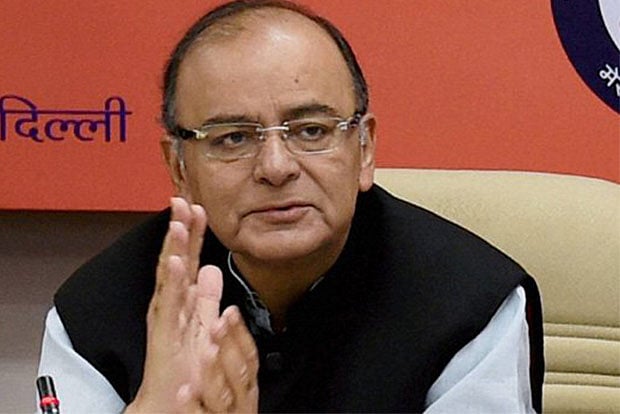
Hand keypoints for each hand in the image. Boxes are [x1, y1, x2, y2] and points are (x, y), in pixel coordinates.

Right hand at [126, 197, 258, 412]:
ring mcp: (165, 319)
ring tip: (178, 222)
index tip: (197, 207)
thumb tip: (212, 269)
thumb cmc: (186, 366)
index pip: (188, 260)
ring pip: (169, 278)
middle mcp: (170, 305)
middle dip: (179, 231)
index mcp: (182, 300)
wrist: (172, 402)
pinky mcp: (163, 337)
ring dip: (173, 249)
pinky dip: (172, 282)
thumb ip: (206, 297)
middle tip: (182, 201)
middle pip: (175, 260)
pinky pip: (168, 306)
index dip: (192, 234)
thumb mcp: (202, 322)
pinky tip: (174, 261)